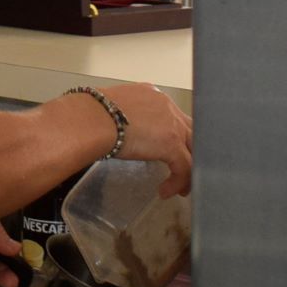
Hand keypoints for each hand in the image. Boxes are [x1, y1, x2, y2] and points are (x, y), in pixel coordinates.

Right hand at [96, 82, 192, 196]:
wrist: (93, 118)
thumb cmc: (92, 114)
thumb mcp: (112, 109)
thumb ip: (123, 117)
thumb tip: (117, 129)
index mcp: (151, 95)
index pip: (171, 115)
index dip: (171, 133)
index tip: (162, 147)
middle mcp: (166, 106)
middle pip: (190, 129)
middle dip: (189, 150)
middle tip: (182, 167)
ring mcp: (172, 124)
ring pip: (194, 149)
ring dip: (189, 168)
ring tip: (182, 185)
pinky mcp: (172, 144)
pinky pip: (184, 167)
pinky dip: (178, 182)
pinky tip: (165, 191)